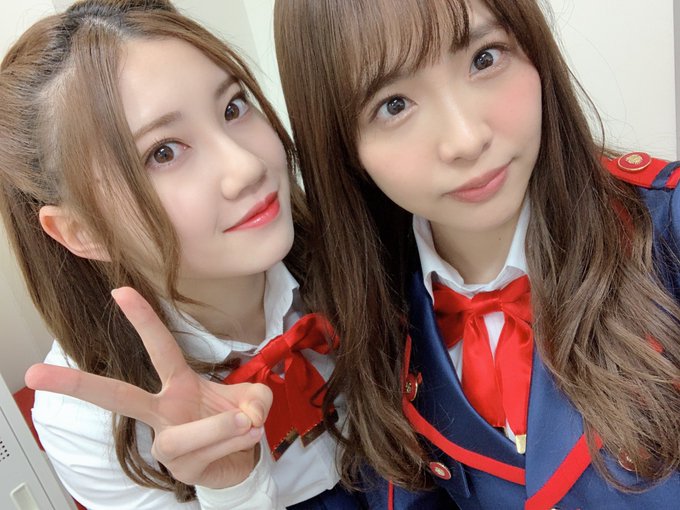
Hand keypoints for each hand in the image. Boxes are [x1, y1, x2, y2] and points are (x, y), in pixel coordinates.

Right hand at [25, 286, 272, 488]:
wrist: (238, 462)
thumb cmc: (233, 421)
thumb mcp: (251, 399)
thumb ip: (257, 396)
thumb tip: (249, 412)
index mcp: (176, 385)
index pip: (159, 348)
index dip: (143, 320)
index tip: (119, 291)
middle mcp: (163, 412)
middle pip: (118, 397)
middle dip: (79, 384)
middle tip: (36, 373)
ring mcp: (167, 443)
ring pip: (189, 433)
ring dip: (223, 425)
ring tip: (246, 421)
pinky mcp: (180, 469)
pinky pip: (214, 449)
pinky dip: (240, 440)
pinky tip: (244, 438)